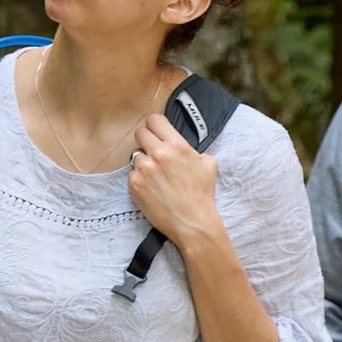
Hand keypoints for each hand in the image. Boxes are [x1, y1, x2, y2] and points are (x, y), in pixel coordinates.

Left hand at [127, 111, 223, 247]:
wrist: (192, 221)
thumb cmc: (202, 193)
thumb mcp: (209, 164)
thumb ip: (193, 150)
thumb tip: (184, 149)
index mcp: (177, 145)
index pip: (154, 120)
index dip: (155, 126)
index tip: (158, 133)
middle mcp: (158, 153)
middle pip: (140, 133)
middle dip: (147, 140)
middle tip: (155, 152)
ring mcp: (143, 169)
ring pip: (135, 154)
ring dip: (144, 161)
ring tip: (156, 175)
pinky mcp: (134, 183)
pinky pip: (132, 173)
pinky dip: (140, 178)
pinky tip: (152, 187)